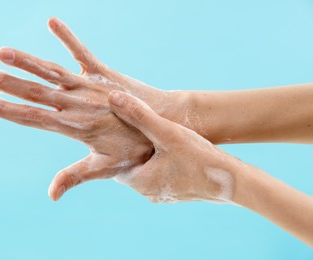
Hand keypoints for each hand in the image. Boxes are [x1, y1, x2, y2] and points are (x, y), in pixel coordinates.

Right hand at [0, 17, 177, 200]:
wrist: (162, 125)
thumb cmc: (134, 149)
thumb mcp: (104, 168)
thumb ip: (75, 177)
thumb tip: (51, 196)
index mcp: (74, 126)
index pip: (32, 118)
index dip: (5, 109)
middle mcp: (78, 103)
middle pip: (36, 92)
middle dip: (6, 82)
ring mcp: (89, 86)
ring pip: (52, 72)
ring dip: (27, 61)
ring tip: (3, 51)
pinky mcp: (102, 73)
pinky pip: (82, 52)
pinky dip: (68, 38)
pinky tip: (51, 21)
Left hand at [108, 90, 239, 202]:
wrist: (235, 183)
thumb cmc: (200, 158)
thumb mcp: (167, 132)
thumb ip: (140, 115)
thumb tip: (113, 98)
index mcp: (140, 181)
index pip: (114, 162)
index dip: (113, 144)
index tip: (116, 126)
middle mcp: (148, 192)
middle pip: (131, 165)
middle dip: (131, 147)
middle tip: (132, 126)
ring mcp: (164, 194)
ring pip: (147, 169)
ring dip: (147, 153)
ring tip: (150, 134)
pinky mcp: (177, 192)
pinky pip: (162, 173)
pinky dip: (161, 161)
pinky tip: (170, 147)